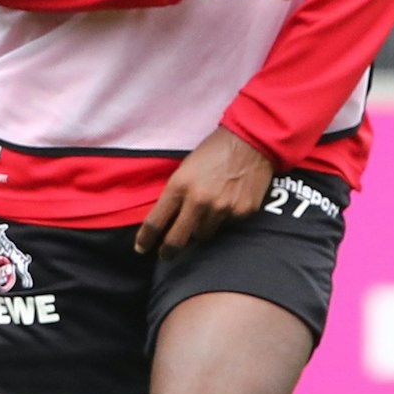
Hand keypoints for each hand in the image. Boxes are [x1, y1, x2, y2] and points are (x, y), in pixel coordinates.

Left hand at [134, 126, 274, 259]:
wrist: (252, 139)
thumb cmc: (216, 149)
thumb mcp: (187, 167)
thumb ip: (177, 193)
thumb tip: (170, 219)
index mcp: (180, 186)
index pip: (155, 222)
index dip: (145, 239)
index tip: (142, 247)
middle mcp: (199, 201)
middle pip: (176, 240)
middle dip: (168, 251)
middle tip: (166, 254)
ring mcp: (222, 209)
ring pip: (203, 235)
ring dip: (200, 229)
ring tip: (207, 214)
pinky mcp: (242, 212)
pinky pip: (227, 225)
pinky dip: (225, 218)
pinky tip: (230, 201)